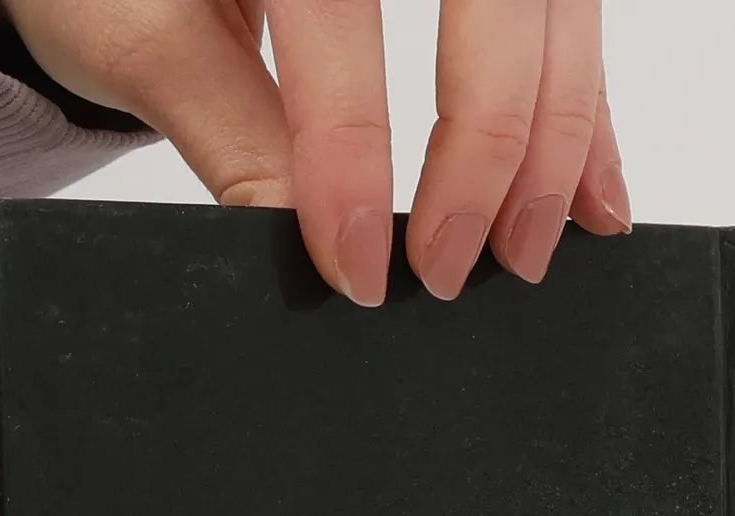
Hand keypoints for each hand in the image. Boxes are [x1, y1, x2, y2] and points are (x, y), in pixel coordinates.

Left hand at [1, 1, 630, 305]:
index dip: (353, 152)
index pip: (338, 19)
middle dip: (487, 148)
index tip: (360, 266)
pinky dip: (584, 107)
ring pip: (552, 8)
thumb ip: (228, 134)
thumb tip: (311, 242)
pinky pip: (565, 17)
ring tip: (525, 252)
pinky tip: (590, 194)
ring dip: (555, 137)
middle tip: (449, 269)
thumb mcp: (144, 39)